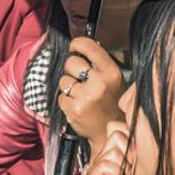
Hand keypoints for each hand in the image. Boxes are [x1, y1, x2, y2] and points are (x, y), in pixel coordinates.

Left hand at [57, 37, 126, 155]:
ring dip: (68, 87)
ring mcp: (86, 97)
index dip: (77, 43)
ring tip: (80, 96)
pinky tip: (76, 106)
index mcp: (111, 73)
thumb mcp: (114, 80)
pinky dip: (65, 101)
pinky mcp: (74, 109)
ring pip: (63, 81)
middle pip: (71, 62)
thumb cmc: (110, 103)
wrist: (109, 131)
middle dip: (71, 69)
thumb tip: (81, 47)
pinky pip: (60, 97)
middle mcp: (99, 83)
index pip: (90, 47)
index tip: (73, 46)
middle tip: (78, 79)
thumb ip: (99, 65)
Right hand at [84, 121, 156, 174]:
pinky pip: (105, 164)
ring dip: (127, 166)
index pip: (117, 126)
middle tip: (137, 171)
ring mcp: (96, 168)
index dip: (133, 137)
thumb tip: (134, 124)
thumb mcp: (150, 163)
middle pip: (115, 133)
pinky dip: (119, 174)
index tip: (142, 158)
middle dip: (132, 152)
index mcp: (116, 151)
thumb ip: (141, 143)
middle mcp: (104, 157)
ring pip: (113, 149)